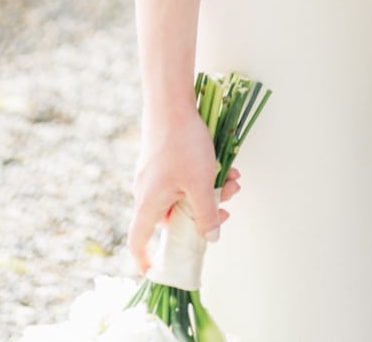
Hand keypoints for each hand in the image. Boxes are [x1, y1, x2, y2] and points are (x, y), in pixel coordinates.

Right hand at [129, 105, 234, 273]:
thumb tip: (210, 239)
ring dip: (209, 191)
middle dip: (203, 214)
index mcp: (148, 204)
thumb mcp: (201, 183)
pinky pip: (182, 178)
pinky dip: (202, 176)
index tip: (157, 270)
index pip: (138, 241)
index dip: (145, 259)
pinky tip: (226, 165)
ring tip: (233, 179)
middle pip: (172, 217)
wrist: (171, 102)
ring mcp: (152, 174)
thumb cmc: (183, 144)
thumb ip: (206, 214)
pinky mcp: (161, 159)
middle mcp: (146, 192)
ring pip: (182, 195)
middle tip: (227, 205)